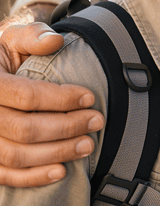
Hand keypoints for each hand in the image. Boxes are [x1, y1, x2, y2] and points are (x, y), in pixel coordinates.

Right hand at [0, 21, 103, 186]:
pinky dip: (33, 177)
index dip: (61, 98)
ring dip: (56, 153)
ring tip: (87, 144)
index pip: (26, 96)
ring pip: (16, 155)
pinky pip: (4, 176)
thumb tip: (53, 42)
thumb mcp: (14, 39)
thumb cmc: (3, 57)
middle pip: (24, 129)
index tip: (90, 97)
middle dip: (66, 127)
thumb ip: (33, 36)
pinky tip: (60, 170)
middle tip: (96, 121)